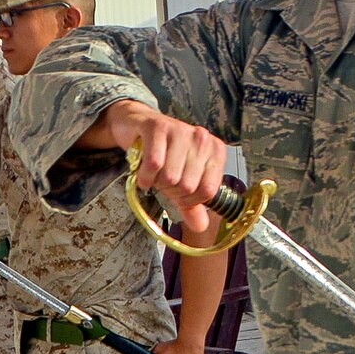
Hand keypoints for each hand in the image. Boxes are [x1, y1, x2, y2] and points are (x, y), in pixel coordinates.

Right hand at [106, 102, 226, 233]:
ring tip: (153, 173)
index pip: (208, 192)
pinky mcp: (158, 126)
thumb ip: (192, 204)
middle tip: (162, 180)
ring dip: (155, 182)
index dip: (190, 202)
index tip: (178, 195)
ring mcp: (181, 130)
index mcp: (215, 151)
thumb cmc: (165, 155)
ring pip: (170, 177)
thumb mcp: (182, 180)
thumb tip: (201, 227)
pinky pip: (153, 164)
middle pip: (187, 186)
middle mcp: (202, 138)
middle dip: (169, 191)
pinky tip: (142, 173)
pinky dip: (144, 176)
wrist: (139, 126)